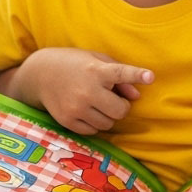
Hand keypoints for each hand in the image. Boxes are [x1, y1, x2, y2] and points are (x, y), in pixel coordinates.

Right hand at [0, 48, 152, 135]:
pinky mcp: (67, 121)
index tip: (150, 77)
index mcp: (95, 70)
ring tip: (96, 103)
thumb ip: (120, 77)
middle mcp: (86, 90)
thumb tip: (137, 96)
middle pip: (120, 110)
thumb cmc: (75, 64)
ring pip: (108, 124)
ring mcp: (76, 108)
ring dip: (107, 116)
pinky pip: (93, 131)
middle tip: (111, 97)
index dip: (136, 75)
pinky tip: (85, 110)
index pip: (121, 73)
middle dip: (120, 106)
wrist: (40, 74)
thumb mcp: (97, 61)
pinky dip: (94, 124)